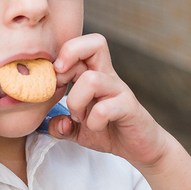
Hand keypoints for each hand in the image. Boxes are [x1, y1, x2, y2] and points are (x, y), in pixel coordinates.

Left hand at [48, 34, 171, 169]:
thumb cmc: (109, 131)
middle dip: (67, 61)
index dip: (61, 56)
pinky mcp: (129, 108)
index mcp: (94, 73)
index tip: (53, 82)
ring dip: (76, 101)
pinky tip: (97, 128)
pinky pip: (104, 109)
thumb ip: (60, 125)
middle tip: (60, 88)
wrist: (139, 147)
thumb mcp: (77, 130)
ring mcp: (120, 90)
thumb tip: (50, 124)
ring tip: (79, 117)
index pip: (80, 45)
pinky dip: (94, 122)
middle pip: (95, 43)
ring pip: (92, 79)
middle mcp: (108, 76)